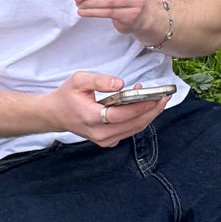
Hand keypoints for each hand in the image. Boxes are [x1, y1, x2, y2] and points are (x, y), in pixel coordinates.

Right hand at [46, 72, 168, 147]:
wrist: (55, 114)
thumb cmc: (67, 96)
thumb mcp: (79, 80)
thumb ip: (100, 81)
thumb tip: (121, 84)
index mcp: (92, 117)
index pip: (123, 114)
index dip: (142, 106)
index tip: (156, 96)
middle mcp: (100, 133)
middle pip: (134, 124)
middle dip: (152, 111)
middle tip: (165, 97)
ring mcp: (104, 140)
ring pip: (134, 129)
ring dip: (149, 115)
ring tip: (159, 99)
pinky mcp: (107, 141)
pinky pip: (129, 131)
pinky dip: (139, 119)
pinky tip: (144, 106)